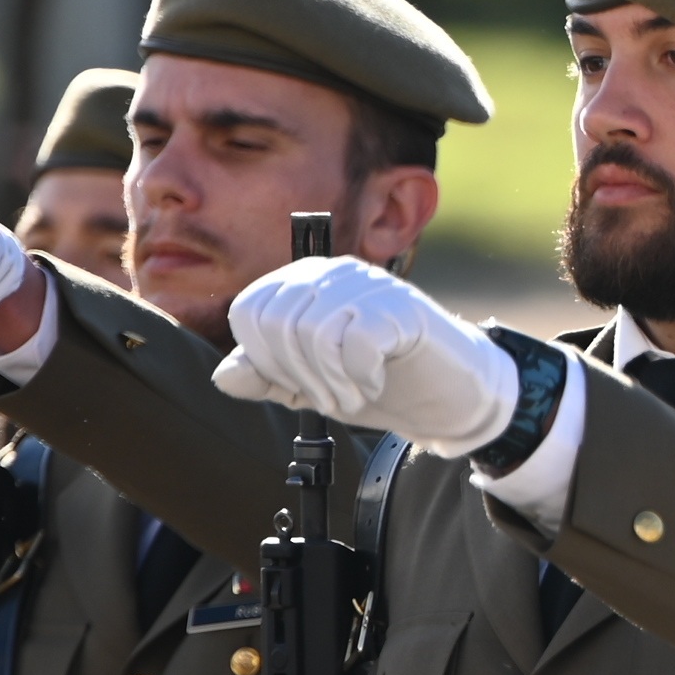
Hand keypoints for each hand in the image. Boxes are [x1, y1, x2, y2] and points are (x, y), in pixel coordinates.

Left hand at [208, 257, 517, 452]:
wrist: (451, 393)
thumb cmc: (382, 380)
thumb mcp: (312, 383)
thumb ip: (266, 378)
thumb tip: (223, 376)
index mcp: (303, 281)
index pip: (248, 310)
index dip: (263, 360)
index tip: (295, 387)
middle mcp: (332, 272)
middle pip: (277, 323)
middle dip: (298, 377)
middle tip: (331, 401)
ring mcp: (369, 285)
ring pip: (313, 332)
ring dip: (330, 382)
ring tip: (353, 398)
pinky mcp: (402, 307)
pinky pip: (357, 341)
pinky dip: (359, 376)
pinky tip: (374, 384)